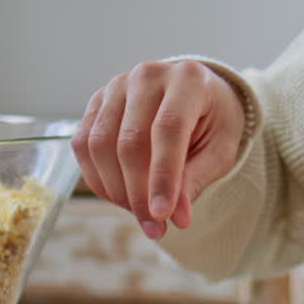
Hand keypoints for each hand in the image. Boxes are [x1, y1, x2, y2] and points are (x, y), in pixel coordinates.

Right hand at [71, 60, 246, 239]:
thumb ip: (196, 180)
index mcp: (188, 79)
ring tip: (140, 214)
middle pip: (130, 141)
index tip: (162, 216)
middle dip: (139, 193)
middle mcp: (148, 75)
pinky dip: (98, 179)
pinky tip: (120, 197)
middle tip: (155, 228)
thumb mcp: (219, 152)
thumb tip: (175, 217)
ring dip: (116, 190)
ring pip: (100, 145)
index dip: (163, 177)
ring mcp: (117, 85)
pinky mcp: (97, 101)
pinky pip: (83, 145)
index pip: (167, 129)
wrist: (197, 98)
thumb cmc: (213, 124)